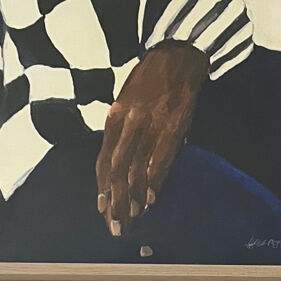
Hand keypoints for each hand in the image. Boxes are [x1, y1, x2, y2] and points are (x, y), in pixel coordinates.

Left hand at [96, 43, 209, 235]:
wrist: (178, 54)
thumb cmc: (151, 81)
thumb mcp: (126, 103)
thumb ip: (121, 133)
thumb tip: (118, 169)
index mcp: (114, 116)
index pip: (103, 161)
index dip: (102, 190)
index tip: (102, 211)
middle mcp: (128, 122)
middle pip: (116, 171)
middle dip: (114, 203)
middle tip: (115, 226)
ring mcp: (151, 124)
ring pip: (136, 170)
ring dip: (133, 200)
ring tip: (131, 220)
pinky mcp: (173, 126)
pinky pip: (159, 161)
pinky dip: (153, 183)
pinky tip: (148, 200)